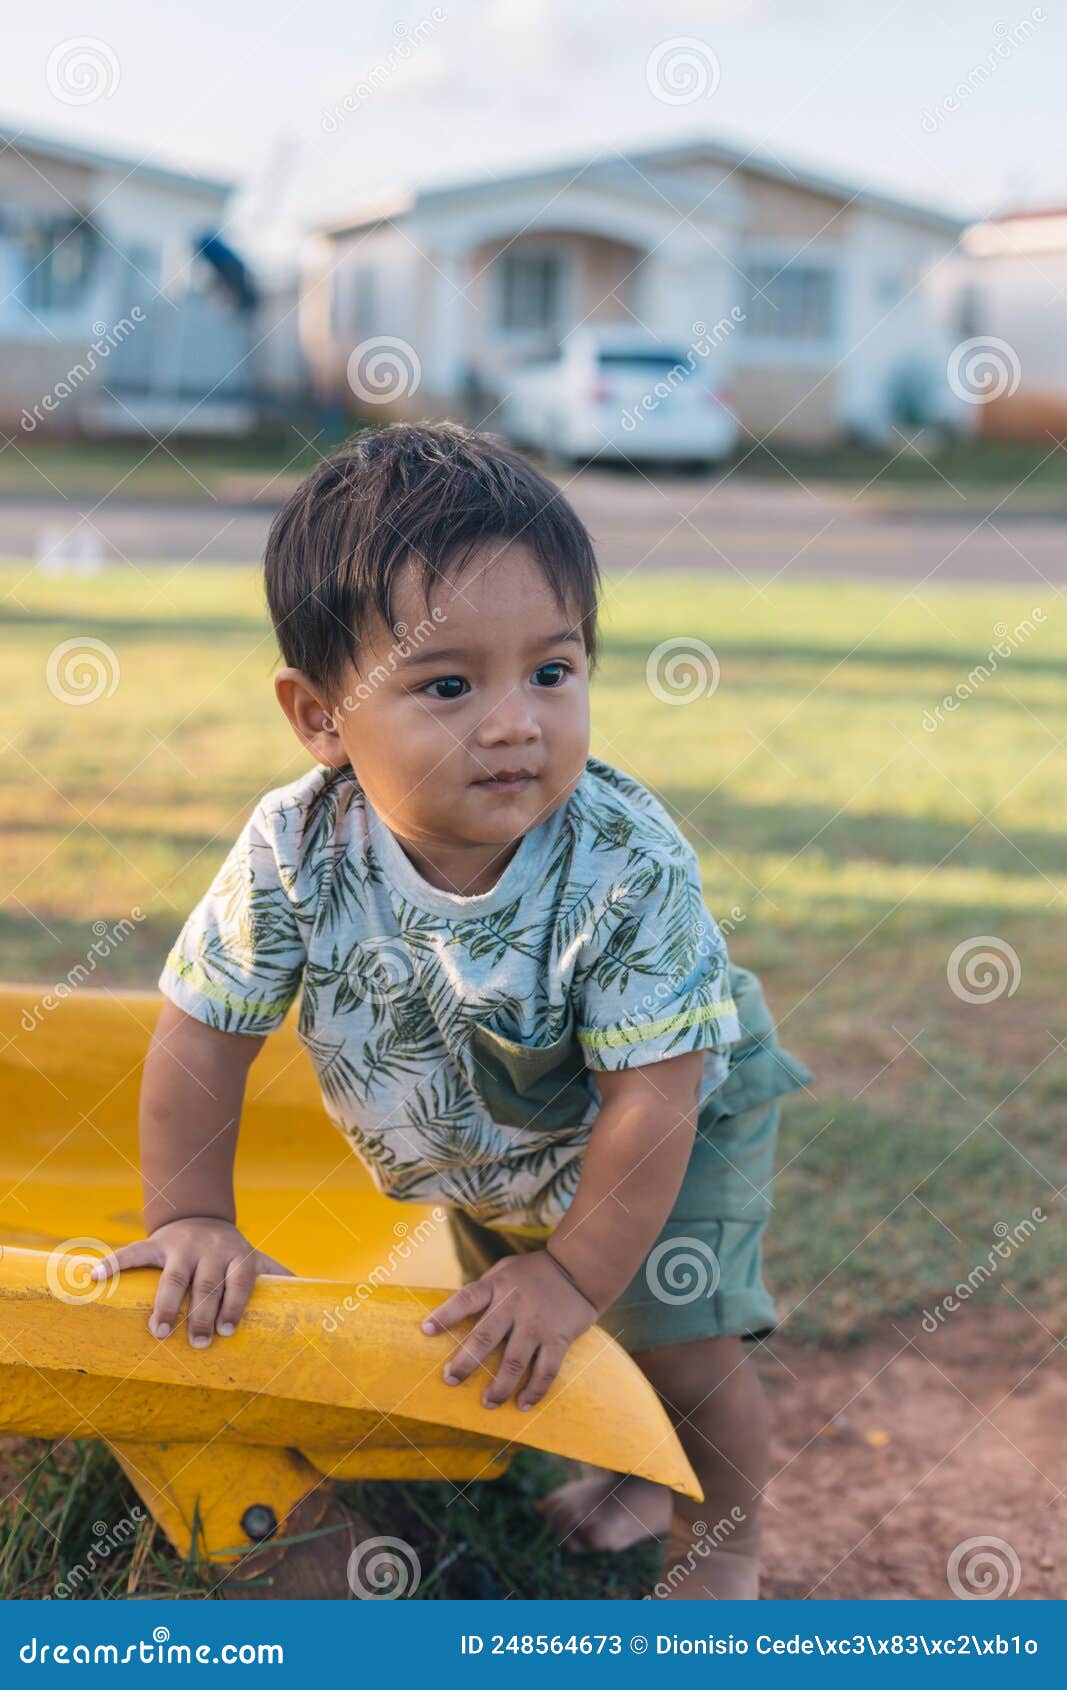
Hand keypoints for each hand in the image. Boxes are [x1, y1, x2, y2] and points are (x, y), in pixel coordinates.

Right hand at [90, 1217, 294, 1346]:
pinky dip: (113, 1265)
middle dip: (201, 1314)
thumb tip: (318, 1300)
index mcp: (238, 1257)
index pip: (239, 1281)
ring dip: (165, 1303)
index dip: (233, 1305)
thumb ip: (278, 1278)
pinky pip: (133, 1252)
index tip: (225, 1331)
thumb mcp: (256, 1261)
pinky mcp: (156, 1243)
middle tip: (195, 1343)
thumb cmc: (232, 1255)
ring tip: (157, 1331)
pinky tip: (95, 1279)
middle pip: (206, 1284)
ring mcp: (182, 1245)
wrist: (201, 1217)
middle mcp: (212, 1250)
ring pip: (172, 1276)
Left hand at [421, 1250, 597, 1410]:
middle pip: (485, 1337)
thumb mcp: (504, 1271)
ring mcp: (537, 1324)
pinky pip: (545, 1370)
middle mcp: (515, 1304)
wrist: (578, 1270)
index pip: (466, 1299)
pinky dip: (534, 1390)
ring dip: (499, 1387)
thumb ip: (484, 1291)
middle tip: (451, 1379)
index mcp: (498, 1286)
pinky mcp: (559, 1338)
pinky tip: (522, 1403)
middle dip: (465, 1363)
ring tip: (487, 1403)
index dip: (445, 1314)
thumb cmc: (532, 1273)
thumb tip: (454, 1317)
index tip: (426, 1330)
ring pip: (514, 1361)